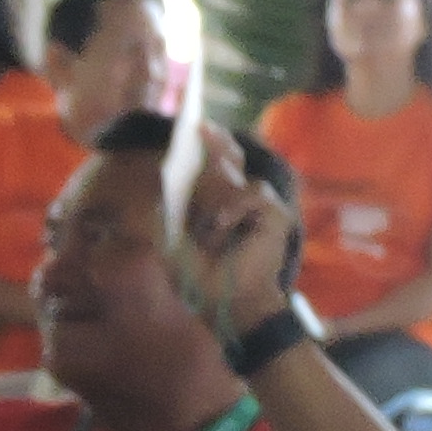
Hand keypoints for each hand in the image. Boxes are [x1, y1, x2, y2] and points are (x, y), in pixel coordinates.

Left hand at [176, 128, 304, 333]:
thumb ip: (164, 217)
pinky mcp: (275, 216)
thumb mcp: (171, 246)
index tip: (191, 125)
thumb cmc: (201, 279)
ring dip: (220, 196)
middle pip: (230, 157)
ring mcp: (258, 206)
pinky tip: (224, 224)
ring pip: (240, 176)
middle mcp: (237, 198)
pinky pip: (255, 193)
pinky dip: (236, 207)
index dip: (204, 143)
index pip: (211, 164)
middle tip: (199, 127)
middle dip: (216, 142)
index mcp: (213, 201)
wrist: (226, 305)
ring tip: (212, 225)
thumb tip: (157, 186)